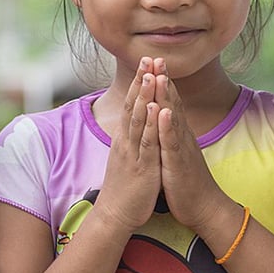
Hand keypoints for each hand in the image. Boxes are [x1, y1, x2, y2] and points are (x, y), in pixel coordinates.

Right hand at [96, 57, 162, 231]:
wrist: (115, 215)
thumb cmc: (124, 187)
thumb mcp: (127, 156)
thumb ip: (131, 138)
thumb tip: (133, 123)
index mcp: (125, 138)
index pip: (131, 105)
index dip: (138, 83)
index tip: (145, 62)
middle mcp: (127, 141)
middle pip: (133, 105)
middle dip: (141, 81)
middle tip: (147, 57)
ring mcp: (133, 153)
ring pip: (139, 120)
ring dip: (145, 96)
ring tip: (150, 75)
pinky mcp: (143, 167)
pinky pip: (148, 143)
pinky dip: (153, 125)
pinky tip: (158, 109)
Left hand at [152, 58, 228, 231]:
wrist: (204, 207)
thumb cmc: (187, 182)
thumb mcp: (176, 153)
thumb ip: (171, 135)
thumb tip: (166, 120)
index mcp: (178, 134)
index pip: (168, 101)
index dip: (160, 81)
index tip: (152, 61)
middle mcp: (181, 136)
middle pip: (171, 102)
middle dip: (161, 79)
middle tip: (155, 56)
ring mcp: (181, 148)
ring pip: (172, 117)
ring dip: (165, 96)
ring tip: (158, 74)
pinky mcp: (179, 163)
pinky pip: (172, 142)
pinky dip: (167, 126)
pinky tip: (163, 111)